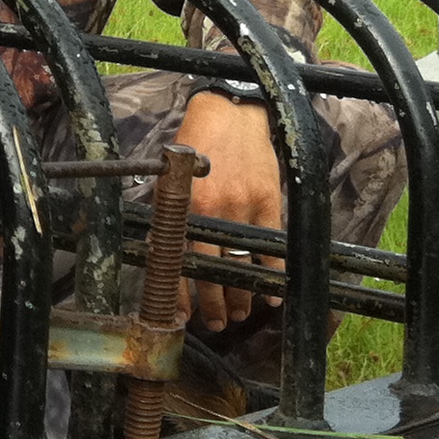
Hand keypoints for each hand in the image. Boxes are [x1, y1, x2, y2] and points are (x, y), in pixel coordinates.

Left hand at [171, 91, 284, 330]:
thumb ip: (170, 214)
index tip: (185, 317)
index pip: (181, 262)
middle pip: (214, 271)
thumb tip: (165, 255)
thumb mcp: (172, 179)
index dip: (183, 295)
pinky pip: (272, 248)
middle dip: (215, 305)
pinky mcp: (268, 203)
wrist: (230, 115)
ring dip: (242, 295)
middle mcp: (213, 212)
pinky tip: (271, 293)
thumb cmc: (196, 146)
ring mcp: (243, 209)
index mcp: (184, 208)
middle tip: (218, 322)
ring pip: (243, 265)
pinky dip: (273, 275)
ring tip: (241, 312)